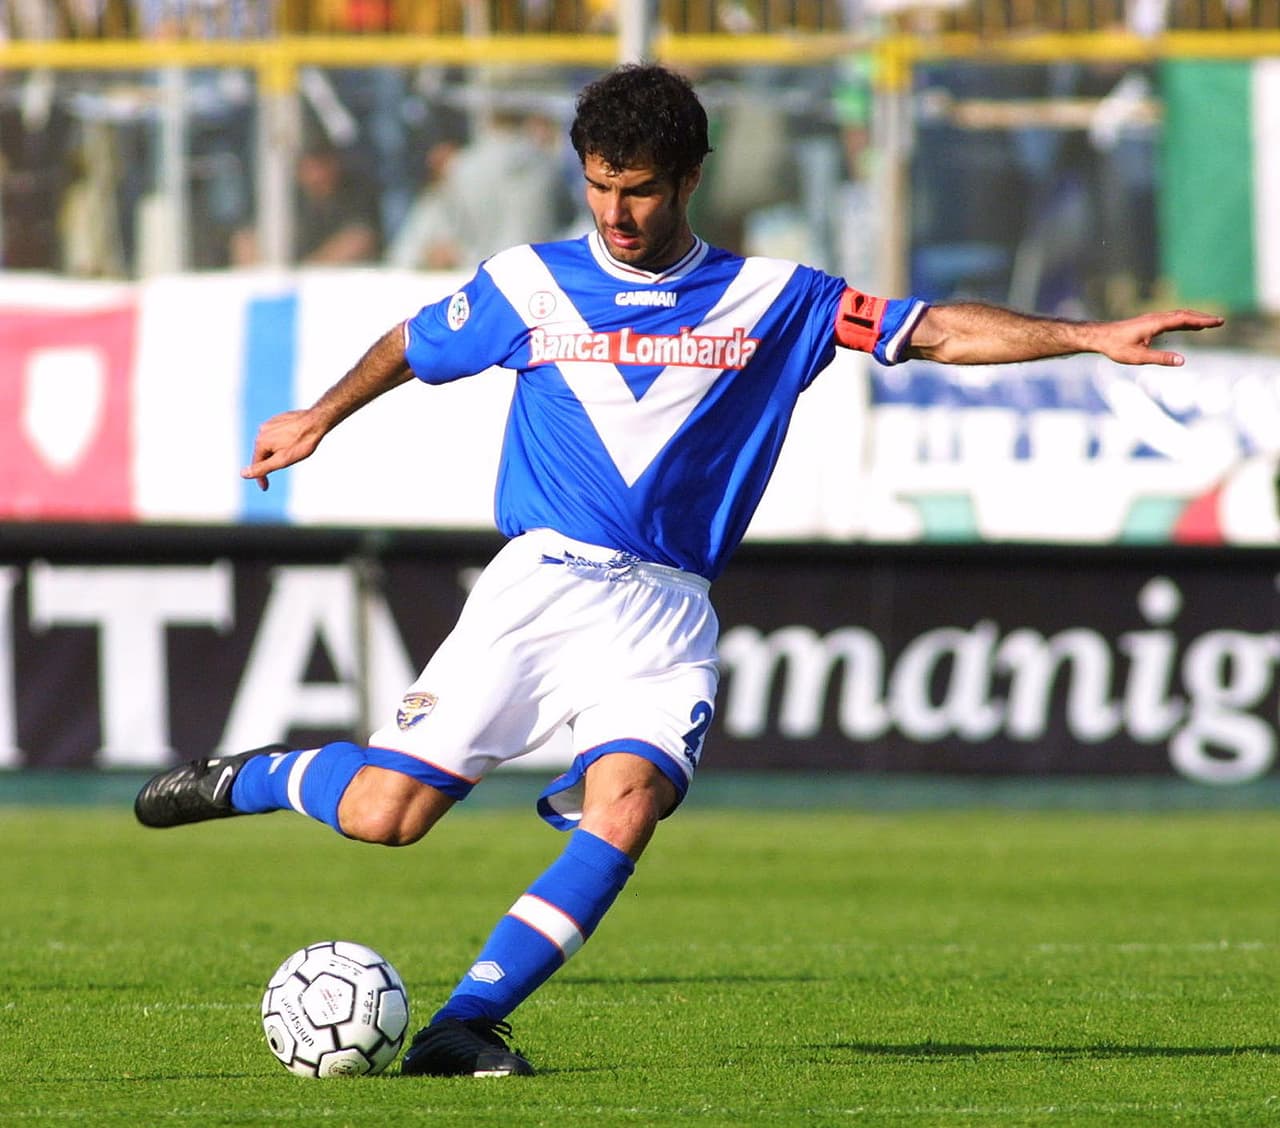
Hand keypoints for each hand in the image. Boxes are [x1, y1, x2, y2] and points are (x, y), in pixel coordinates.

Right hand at [240, 408, 325, 490]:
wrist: (316, 422)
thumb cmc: (302, 443)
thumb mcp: (282, 461)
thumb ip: (262, 468)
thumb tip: (243, 474)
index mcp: (261, 442)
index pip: (257, 464)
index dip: (261, 478)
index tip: (265, 487)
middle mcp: (262, 431)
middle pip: (263, 453)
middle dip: (271, 463)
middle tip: (285, 466)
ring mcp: (270, 423)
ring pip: (270, 443)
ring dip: (276, 452)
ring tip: (292, 453)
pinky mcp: (279, 419)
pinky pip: (276, 434)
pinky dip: (281, 441)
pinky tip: (292, 442)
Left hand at [1092, 309, 1224, 366]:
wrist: (1100, 337)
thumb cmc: (1116, 347)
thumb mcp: (1138, 357)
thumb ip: (1161, 358)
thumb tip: (1182, 361)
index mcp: (1156, 323)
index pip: (1184, 320)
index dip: (1202, 320)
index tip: (1217, 322)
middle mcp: (1156, 318)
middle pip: (1184, 315)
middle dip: (1202, 318)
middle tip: (1220, 322)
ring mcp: (1153, 319)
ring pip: (1178, 316)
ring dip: (1195, 318)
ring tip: (1210, 324)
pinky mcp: (1150, 323)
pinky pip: (1172, 320)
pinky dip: (1185, 321)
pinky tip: (1190, 326)